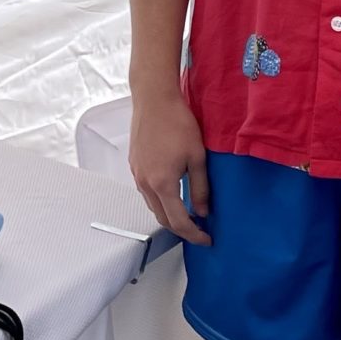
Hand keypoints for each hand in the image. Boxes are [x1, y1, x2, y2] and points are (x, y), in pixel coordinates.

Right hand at [128, 92, 210, 244]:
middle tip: (199, 231)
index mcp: (162, 184)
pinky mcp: (134, 165)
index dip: (194, 234)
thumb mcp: (197, 157)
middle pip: (162, 219)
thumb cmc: (178, 123)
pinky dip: (160, 201)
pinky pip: (146, 192)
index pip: (178, 221)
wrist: (153, 100)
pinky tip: (172, 194)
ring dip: (169, 215)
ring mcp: (137, 175)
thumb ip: (200, 188)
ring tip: (188, 214)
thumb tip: (203, 212)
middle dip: (181, 229)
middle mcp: (145, 184)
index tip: (206, 239)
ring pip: (153, 206)